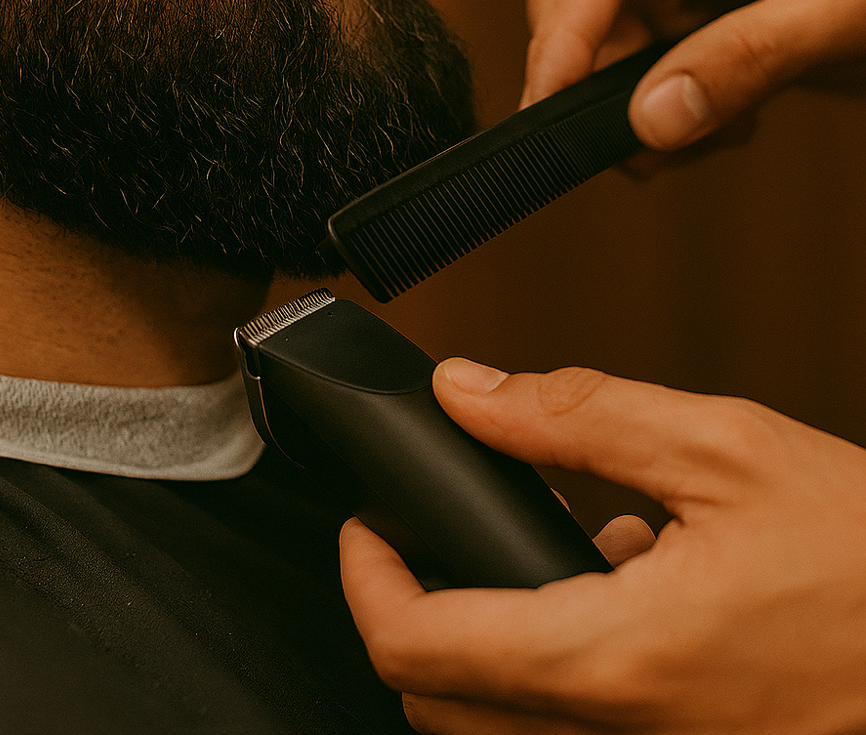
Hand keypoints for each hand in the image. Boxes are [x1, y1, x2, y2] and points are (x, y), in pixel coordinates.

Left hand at [341, 358, 865, 733]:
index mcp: (615, 659)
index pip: (417, 644)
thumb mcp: (725, 450)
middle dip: (411, 608)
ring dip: (486, 638)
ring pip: (499, 727)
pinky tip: (623, 591)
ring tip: (547, 551)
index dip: (366, 575)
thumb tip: (471, 390)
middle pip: (439, 699)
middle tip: (424, 534)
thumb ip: (576, 415)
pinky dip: (556, 667)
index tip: (367, 524)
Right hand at [524, 0, 865, 157]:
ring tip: (721, 128)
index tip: (546, 104)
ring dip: (639, 110)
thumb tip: (648, 120)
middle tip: (645, 147)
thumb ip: (748, 60)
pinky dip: (657, 116)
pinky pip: (618, 74)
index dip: (566, 34)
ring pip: (590, 51)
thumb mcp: (843, 5)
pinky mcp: (660, 5)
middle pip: (575, 4)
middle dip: (604, 84)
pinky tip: (720, 118)